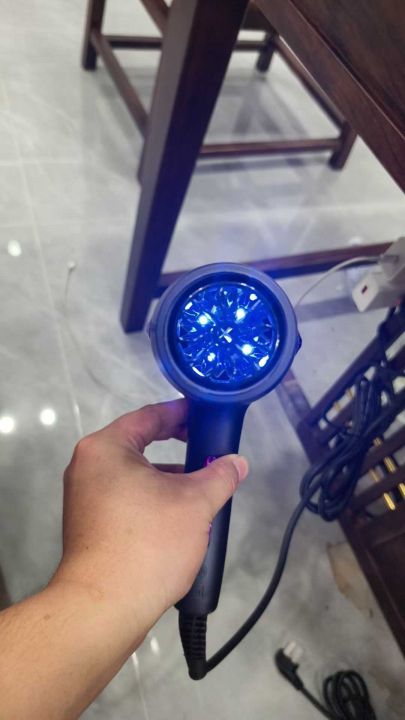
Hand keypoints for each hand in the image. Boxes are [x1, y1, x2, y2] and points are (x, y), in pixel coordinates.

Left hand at [56, 399, 247, 632]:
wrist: (105, 607)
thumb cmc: (149, 542)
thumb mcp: (195, 504)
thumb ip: (220, 476)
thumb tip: (238, 463)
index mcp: (106, 448)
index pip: (149, 416)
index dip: (181, 414)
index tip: (206, 415)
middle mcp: (87, 466)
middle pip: (139, 445)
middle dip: (177, 449)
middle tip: (209, 451)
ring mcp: (84, 497)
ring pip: (133, 475)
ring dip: (166, 478)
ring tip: (200, 490)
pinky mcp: (88, 525)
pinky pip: (124, 498)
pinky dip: (150, 499)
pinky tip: (177, 518)